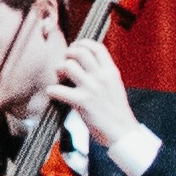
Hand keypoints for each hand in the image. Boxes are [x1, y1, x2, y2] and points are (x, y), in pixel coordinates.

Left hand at [56, 31, 151, 166]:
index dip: (82, 43)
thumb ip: (103, 73)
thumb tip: (87, 62)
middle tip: (65, 63)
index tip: (75, 47)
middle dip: (68, 54)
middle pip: (79, 52)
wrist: (123, 132)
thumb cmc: (116, 110)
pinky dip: (52, 91)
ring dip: (58, 70)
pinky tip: (54, 93)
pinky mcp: (82, 102)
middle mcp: (102, 77)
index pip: (96, 47)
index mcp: (111, 72)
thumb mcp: (114, 85)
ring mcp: (92, 89)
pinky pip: (58, 90)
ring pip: (67, 66)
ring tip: (60, 78)